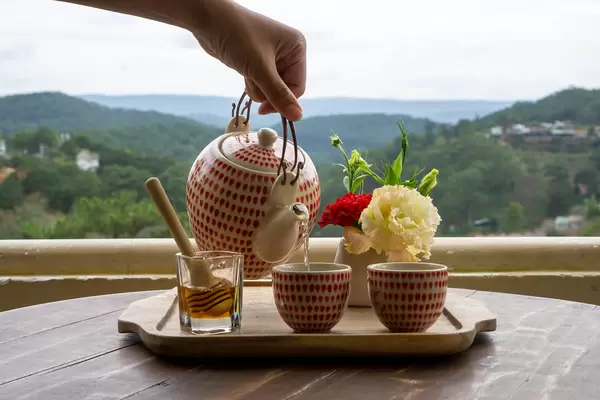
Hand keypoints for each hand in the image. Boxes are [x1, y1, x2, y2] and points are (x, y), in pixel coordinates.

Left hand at [192, 1, 305, 120]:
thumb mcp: (259, 68)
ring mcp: (273, 58)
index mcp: (297, 48)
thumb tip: (298, 117)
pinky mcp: (258, 62)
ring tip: (246, 70)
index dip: (282, 101)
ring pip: (270, 89)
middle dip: (266, 90)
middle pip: (284, 90)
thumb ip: (278, 95)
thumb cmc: (237, 37)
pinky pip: (260, 83)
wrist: (209, 20)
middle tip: (252, 78)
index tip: (263, 109)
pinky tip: (242, 70)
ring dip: (256, 86)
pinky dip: (251, 82)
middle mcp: (288, 52)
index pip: (298, 87)